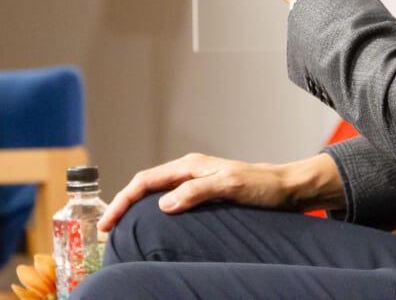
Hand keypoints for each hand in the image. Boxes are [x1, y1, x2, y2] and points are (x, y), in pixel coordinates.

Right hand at [99, 152, 342, 231]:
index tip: (108, 222)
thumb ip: (197, 191)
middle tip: (107, 230)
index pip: (145, 180)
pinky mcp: (204, 194)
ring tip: (122, 229)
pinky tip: (153, 227)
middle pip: (146, 186)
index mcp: (190, 165)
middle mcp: (189, 171)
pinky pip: (170, 202)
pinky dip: (153, 213)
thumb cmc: (263, 186)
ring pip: (156, 194)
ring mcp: (196, 182)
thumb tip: (162, 204)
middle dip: (123, 205)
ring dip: (136, 209)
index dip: (123, 200)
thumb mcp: (230, 186)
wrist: (287, 188)